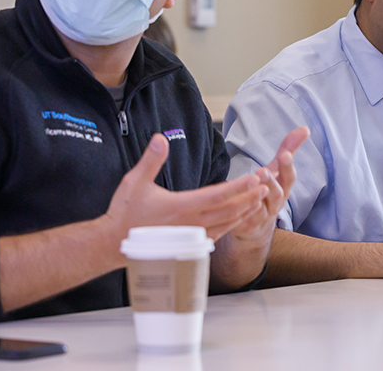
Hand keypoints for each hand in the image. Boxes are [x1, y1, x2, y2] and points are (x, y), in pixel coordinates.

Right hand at [102, 133, 268, 259]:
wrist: (116, 243)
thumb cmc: (126, 213)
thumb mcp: (135, 182)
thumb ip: (151, 160)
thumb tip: (160, 138)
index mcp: (182, 206)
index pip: (218, 195)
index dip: (239, 186)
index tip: (255, 177)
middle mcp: (192, 223)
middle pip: (230, 209)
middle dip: (250, 196)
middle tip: (266, 184)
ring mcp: (193, 235)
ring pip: (228, 223)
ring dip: (246, 210)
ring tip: (261, 198)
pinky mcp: (191, 243)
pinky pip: (219, 234)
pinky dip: (234, 224)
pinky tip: (242, 217)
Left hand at [225, 126, 308, 244]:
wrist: (256, 227)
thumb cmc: (267, 192)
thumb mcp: (276, 171)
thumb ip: (288, 149)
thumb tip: (304, 128)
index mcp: (283, 188)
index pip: (289, 178)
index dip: (288, 167)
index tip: (285, 155)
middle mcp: (275, 203)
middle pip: (277, 194)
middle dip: (271, 182)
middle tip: (263, 171)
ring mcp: (262, 216)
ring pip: (261, 209)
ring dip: (256, 197)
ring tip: (250, 184)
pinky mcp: (246, 226)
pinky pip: (244, 220)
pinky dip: (242, 213)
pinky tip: (236, 202)